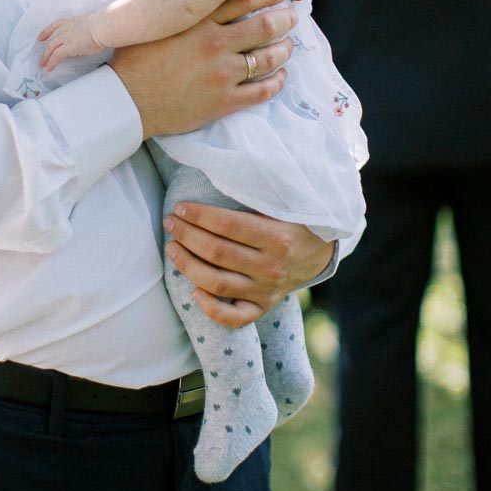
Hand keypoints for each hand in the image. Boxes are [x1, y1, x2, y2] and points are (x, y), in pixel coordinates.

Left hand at [38, 14, 101, 70]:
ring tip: (43, 64)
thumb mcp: (89, 24)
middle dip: (45, 49)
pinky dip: (51, 62)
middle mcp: (65, 29)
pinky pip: (55, 56)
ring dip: (46, 57)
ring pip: (50, 48)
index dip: (46, 32)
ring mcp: (65, 38)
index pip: (53, 26)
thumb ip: (83, 29)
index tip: (41, 37)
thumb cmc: (101, 26)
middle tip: (42, 57)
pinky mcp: (67, 47)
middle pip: (51, 40)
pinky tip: (49, 67)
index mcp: (69, 21)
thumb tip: (86, 35)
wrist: (102, 27)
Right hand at [112, 0, 295, 139]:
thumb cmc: (132, 56)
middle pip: (264, 26)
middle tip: (293, 15)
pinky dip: (277, 83)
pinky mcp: (224, 101)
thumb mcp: (140, 10)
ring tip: (290, 45)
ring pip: (267, 58)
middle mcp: (215, 43)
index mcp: (198, 19)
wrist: (126, 101)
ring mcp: (222, 73)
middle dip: (284, 19)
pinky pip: (261, 91)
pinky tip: (281, 77)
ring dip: (284, 49)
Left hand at [163, 204, 334, 328]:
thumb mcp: (283, 203)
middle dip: (186, 235)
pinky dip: (212, 309)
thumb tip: (216, 172)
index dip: (198, 215)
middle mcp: (271, 267)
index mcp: (278, 237)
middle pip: (216, 253)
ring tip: (172, 247)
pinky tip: (194, 291)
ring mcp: (267, 291)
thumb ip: (255, 193)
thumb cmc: (294, 221)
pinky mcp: (263, 307)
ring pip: (217, 283)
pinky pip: (235, 317)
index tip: (180, 207)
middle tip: (170, 223)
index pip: (227, 225)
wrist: (320, 253)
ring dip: (187, 265)